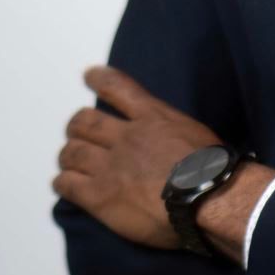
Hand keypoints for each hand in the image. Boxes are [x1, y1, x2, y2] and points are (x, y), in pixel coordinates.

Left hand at [53, 65, 224, 248]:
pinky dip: (62, 181)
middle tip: (76, 132)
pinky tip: (65, 183)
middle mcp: (126, 136)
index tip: (89, 75)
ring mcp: (110, 166)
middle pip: (84, 122)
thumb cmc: (212, 168)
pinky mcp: (100, 196)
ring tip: (70, 160)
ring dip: (68, 155)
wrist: (207, 199)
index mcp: (152, 117)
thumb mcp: (193, 132)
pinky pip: (67, 184)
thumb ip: (170, 130)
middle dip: (77, 126)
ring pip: (71, 152)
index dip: (98, 79)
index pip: (117, 87)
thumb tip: (166, 137)